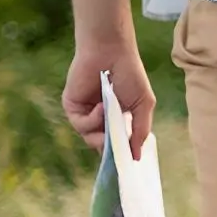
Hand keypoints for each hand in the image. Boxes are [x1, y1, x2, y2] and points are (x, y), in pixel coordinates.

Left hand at [62, 42, 154, 162]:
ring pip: (90, 138)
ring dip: (102, 132)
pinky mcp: (72, 108)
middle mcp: (100, 118)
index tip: (126, 164)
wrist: (111, 52)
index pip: (117, 143)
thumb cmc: (131, 74)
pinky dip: (92, 120)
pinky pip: (81, 125)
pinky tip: (101, 106)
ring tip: (111, 115)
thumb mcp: (143, 104)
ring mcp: (86, 114)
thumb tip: (137, 156)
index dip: (120, 154)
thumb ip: (141, 131)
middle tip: (117, 149)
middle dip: (110, 148)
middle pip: (102, 145)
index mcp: (117, 117)